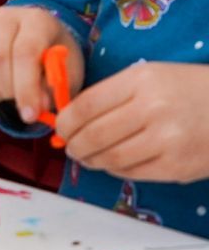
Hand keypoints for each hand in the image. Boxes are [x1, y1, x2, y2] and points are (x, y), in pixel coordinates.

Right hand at [0, 5, 83, 123]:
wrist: (36, 41)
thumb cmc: (54, 57)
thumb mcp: (66, 72)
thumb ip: (53, 88)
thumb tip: (38, 107)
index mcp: (36, 19)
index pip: (24, 51)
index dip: (26, 86)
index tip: (31, 114)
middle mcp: (3, 18)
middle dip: (9, 90)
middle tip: (23, 105)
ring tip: (12, 92)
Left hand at [56, 62, 208, 183]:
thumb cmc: (189, 89)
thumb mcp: (151, 76)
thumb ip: (114, 93)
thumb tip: (73, 115)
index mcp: (141, 81)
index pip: (87, 105)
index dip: (66, 121)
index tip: (60, 127)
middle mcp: (152, 109)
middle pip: (95, 134)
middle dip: (74, 144)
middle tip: (69, 146)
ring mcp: (167, 141)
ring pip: (112, 158)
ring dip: (92, 160)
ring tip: (86, 157)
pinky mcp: (178, 167)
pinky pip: (134, 173)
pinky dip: (116, 171)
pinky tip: (112, 164)